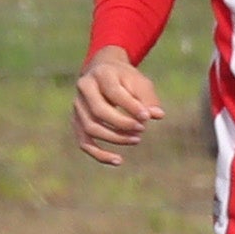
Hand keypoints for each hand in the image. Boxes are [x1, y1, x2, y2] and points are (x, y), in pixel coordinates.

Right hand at [72, 46, 164, 166]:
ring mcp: (77, 106)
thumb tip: (158, 115)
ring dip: (115, 138)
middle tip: (142, 129)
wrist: (103, 72)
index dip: (131, 107)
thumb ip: (148, 98)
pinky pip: (84, 143)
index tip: (147, 118)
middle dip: (122, 124)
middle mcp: (84, 89)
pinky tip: (118, 161)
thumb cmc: (125, 79)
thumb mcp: (139, 82)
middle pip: (98, 112)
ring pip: (90, 128)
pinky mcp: (76, 122)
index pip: (114, 93)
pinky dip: (100, 155)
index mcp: (101, 74)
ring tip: (136, 139)